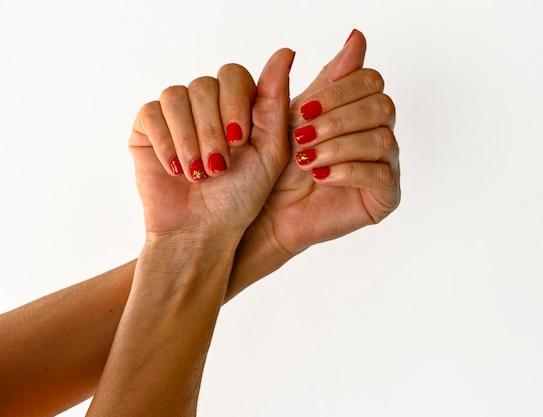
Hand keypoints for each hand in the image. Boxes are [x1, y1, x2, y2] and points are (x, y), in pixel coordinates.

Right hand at [128, 49, 294, 240]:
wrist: (203, 232)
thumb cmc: (241, 197)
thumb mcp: (270, 152)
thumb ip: (275, 102)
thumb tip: (286, 51)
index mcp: (238, 107)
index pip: (233, 75)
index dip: (235, 102)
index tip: (240, 140)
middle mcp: (206, 106)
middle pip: (204, 85)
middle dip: (212, 129)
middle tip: (218, 167)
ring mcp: (176, 116)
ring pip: (176, 96)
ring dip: (189, 139)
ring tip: (198, 174)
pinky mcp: (147, 129)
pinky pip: (150, 113)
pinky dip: (165, 142)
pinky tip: (176, 168)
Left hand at [228, 30, 399, 294]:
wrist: (272, 211)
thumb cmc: (283, 164)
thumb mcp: (301, 115)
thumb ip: (330, 78)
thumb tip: (358, 36)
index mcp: (360, 109)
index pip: (371, 81)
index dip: (339, 91)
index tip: (305, 108)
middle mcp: (379, 132)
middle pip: (381, 105)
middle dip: (337, 118)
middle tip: (303, 135)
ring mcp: (386, 164)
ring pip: (381, 138)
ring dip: (338, 146)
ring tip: (307, 160)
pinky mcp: (386, 195)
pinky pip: (381, 174)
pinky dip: (348, 171)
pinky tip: (322, 176)